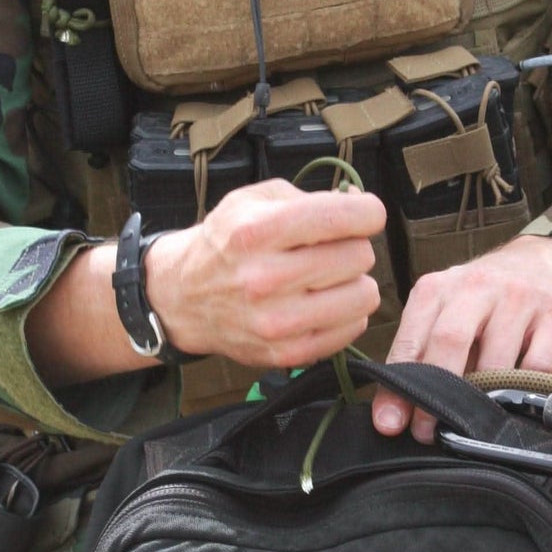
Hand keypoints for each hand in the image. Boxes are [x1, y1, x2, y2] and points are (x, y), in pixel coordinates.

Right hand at [145, 179, 386, 366]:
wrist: (184, 298)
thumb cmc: (228, 244)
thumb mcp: (255, 201)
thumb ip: (311, 198)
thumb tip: (360, 206)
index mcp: (259, 231)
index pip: (347, 217)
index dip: (367, 212)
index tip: (362, 215)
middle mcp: (267, 279)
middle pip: (360, 256)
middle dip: (353, 247)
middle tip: (331, 251)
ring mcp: (278, 322)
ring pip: (364, 295)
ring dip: (354, 283)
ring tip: (329, 279)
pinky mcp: (288, 353)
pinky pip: (353, 328)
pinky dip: (347, 313)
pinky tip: (323, 304)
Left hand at [373, 235, 551, 441]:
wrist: (547, 264)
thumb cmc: (484, 301)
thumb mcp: (444, 316)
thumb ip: (417, 360)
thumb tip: (391, 417)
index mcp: (437, 289)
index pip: (411, 340)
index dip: (400, 387)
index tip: (392, 424)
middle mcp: (476, 286)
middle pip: (450, 341)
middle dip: (437, 395)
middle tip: (429, 432)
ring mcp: (519, 298)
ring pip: (496, 361)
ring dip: (481, 400)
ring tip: (473, 423)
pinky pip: (538, 367)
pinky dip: (524, 392)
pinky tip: (515, 403)